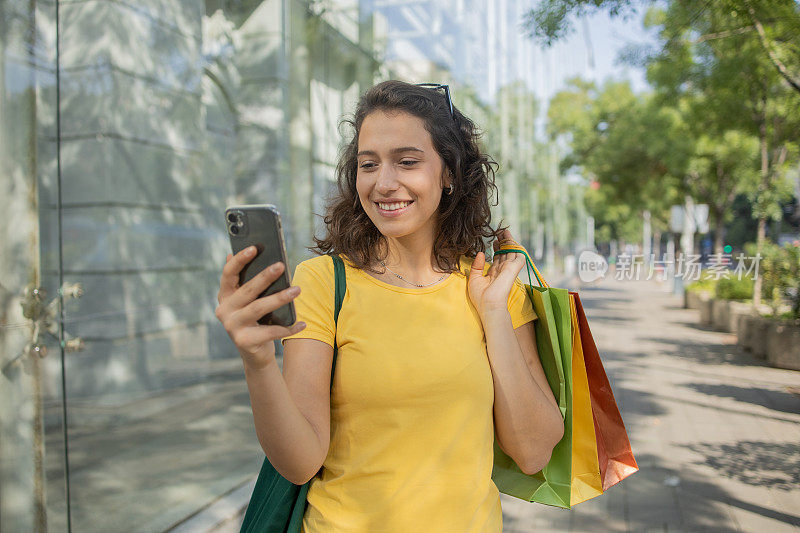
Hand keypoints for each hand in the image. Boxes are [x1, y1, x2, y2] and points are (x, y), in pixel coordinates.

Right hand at [215, 247, 306, 369]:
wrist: (255, 354)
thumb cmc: (257, 321)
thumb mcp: (251, 301)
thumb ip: (250, 282)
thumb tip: (255, 251)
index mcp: (225, 296)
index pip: (228, 274)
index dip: (240, 260)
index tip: (254, 248)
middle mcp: (224, 310)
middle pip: (247, 290)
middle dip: (265, 277)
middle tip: (282, 266)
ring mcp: (232, 327)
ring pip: (258, 308)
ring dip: (279, 298)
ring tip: (297, 290)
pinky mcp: (244, 341)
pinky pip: (270, 332)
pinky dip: (288, 327)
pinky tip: (302, 323)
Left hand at [467, 229, 525, 318]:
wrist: (489, 305)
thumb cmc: (481, 296)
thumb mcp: (474, 279)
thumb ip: (477, 266)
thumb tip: (481, 253)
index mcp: (494, 273)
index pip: (498, 258)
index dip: (497, 248)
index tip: (494, 240)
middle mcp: (503, 270)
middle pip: (505, 253)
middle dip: (503, 242)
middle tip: (501, 231)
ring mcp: (509, 269)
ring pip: (512, 252)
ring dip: (509, 241)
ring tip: (505, 231)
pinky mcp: (514, 269)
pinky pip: (519, 255)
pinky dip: (516, 247)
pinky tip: (511, 239)